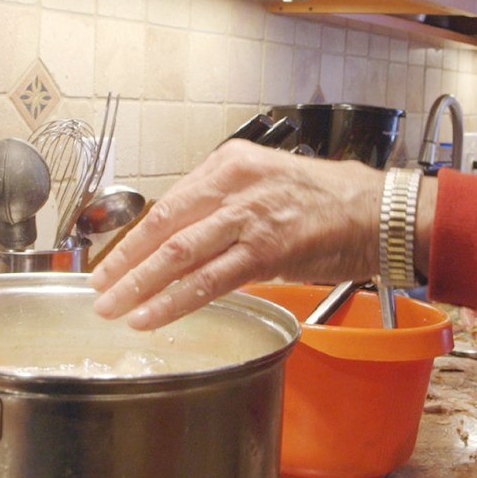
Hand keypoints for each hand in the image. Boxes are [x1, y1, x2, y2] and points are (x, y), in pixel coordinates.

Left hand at [89, 140, 383, 328]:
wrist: (379, 211)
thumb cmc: (330, 200)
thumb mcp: (268, 182)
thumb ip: (227, 205)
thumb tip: (189, 239)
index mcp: (231, 162)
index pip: (169, 201)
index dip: (135, 236)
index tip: (113, 259)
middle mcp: (234, 183)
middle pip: (162, 225)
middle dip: (123, 261)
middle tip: (97, 286)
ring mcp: (249, 216)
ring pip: (177, 253)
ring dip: (137, 284)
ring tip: (112, 306)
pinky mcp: (265, 250)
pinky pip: (207, 280)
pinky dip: (172, 301)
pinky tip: (150, 315)